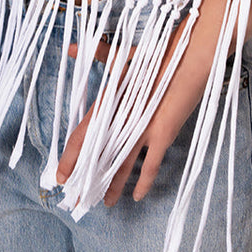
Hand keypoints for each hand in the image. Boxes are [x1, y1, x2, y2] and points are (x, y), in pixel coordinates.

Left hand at [56, 14, 216, 205]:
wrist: (190, 56)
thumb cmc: (158, 55)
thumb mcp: (125, 56)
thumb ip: (99, 55)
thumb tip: (72, 47)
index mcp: (109, 100)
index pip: (82, 134)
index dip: (70, 158)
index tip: (62, 177)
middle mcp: (121, 117)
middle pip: (98, 156)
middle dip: (87, 181)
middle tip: (77, 202)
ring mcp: (142, 127)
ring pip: (121, 164)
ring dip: (112, 186)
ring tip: (105, 204)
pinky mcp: (164, 133)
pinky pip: (150, 165)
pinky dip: (144, 182)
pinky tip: (137, 196)